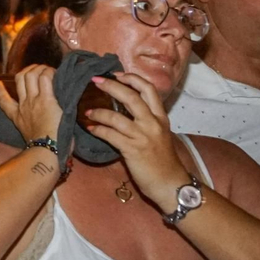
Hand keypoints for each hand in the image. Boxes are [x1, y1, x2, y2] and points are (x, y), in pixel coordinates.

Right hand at [0, 64, 63, 144]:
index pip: (3, 100)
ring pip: (31, 75)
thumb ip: (32, 126)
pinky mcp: (47, 100)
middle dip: (28, 70)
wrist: (46, 151)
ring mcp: (34, 101)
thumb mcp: (29, 136)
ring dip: (40, 68)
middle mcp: (24, 105)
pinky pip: (45, 79)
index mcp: (17, 116)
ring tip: (48, 69)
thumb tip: (40, 125)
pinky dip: (49, 73)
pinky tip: (56, 73)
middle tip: (37, 69)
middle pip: (20, 79)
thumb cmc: (43, 149)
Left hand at [84, 72, 189, 201]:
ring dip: (99, 112)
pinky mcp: (133, 150)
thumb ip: (145, 120)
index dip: (132, 78)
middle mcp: (153, 124)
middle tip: (95, 81)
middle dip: (111, 86)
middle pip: (131, 97)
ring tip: (87, 111)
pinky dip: (98, 130)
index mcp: (160, 118)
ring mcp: (143, 136)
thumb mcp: (159, 135)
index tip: (117, 74)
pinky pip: (110, 135)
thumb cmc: (162, 160)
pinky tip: (90, 128)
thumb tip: (123, 106)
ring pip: (116, 117)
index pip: (149, 90)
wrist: (171, 184)